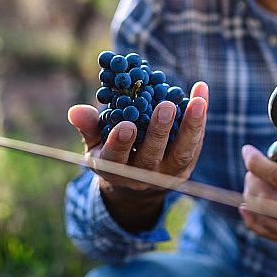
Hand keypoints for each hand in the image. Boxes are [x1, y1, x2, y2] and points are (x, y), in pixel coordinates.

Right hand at [68, 81, 208, 232]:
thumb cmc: (112, 154)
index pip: (116, 159)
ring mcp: (168, 174)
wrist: (137, 182)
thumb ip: (89, 127)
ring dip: (191, 128)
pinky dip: (200, 119)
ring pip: (181, 154)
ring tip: (197, 102)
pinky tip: (200, 93)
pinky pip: (196, 142)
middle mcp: (143, 176)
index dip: (120, 144)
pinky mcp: (187, 166)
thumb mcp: (95, 143)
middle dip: (159, 132)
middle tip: (165, 106)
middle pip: (152, 157)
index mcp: (115, 169)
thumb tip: (76, 111)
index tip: (126, 125)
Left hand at [240, 130, 276, 255]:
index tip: (247, 149)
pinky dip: (254, 218)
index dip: (257, 162)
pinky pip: (269, 234)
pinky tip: (248, 204)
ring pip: (262, 219)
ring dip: (251, 195)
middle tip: (254, 164)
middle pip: (265, 202)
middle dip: (252, 178)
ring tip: (255, 179)